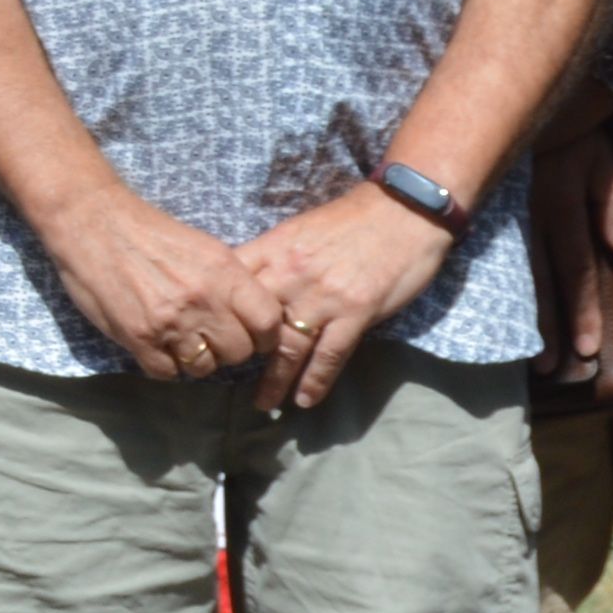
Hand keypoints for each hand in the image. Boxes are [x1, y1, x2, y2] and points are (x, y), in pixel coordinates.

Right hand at [43, 179, 281, 390]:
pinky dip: (164, 365)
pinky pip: (166, 373)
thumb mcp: (204, 247)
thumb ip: (230, 282)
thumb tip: (253, 316)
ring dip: (195, 360)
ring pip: (203, 368)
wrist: (93, 221)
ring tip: (181, 342)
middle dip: (227, 350)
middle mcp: (203, 300)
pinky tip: (157, 346)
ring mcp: (170, 322)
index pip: (269, 323)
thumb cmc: (149, 231)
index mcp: (224, 272)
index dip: (265, 336)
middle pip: (239, 352)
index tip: (253, 336)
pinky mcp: (138, 337)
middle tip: (210, 337)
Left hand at [230, 185, 460, 412]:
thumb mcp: (299, 230)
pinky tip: (306, 400)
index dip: (216, 313)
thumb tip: (246, 286)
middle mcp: (291, 274)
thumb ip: (272, 258)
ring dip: (275, 380)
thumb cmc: (350, 219)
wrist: (404, 209)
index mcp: (274, 250)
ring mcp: (323, 295)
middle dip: (239, 355)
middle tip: (229, 380)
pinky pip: (330, 354)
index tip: (208, 337)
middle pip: (253, 323)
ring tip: (265, 404)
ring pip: (288, 347)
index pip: (231, 286)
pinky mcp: (355, 311)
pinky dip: (315, 380)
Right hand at [527, 127, 612, 403]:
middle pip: (544, 281)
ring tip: (533, 357)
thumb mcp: (607, 161)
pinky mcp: (498, 218)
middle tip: (551, 368)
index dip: (582, 307)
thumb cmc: (582, 137)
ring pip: (521, 276)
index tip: (588, 346)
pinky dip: (510, 293)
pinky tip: (507, 320)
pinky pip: (506, 261)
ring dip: (529, 318)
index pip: (575, 266)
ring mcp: (510, 220)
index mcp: (560, 206)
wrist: (532, 103)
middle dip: (550, 325)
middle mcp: (531, 219)